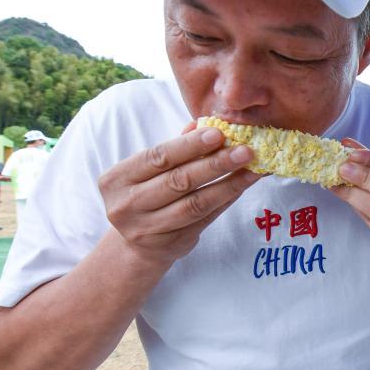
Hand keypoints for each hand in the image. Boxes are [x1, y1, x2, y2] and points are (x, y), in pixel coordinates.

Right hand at [98, 124, 262, 266]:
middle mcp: (126, 206)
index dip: (189, 146)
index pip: (158, 158)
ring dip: (228, 185)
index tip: (219, 134)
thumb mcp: (148, 171)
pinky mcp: (171, 244)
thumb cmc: (145, 195)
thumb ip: (174, 150)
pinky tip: (242, 187)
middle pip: (179, 181)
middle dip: (215, 164)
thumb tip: (203, 124)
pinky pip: (205, 219)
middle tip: (245, 151)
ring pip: (195, 204)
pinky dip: (226, 201)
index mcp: (116, 179)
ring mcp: (147, 228)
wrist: (137, 244)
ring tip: (252, 170)